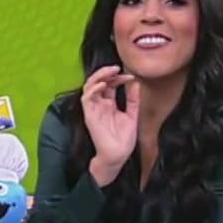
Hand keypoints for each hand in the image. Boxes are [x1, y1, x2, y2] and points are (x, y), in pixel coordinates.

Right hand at [81, 64, 139, 184]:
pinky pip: (86, 99)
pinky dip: (93, 89)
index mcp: (109, 104)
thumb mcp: (132, 114)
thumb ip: (133, 99)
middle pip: (98, 82)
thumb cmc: (123, 138)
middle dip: (106, 72)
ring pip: (89, 86)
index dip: (118, 77)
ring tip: (109, 71)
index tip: (130, 76)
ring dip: (98, 77)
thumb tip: (135, 82)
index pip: (110, 84)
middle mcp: (100, 104)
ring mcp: (94, 109)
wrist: (118, 155)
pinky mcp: (89, 115)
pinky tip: (102, 85)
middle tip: (116, 68)